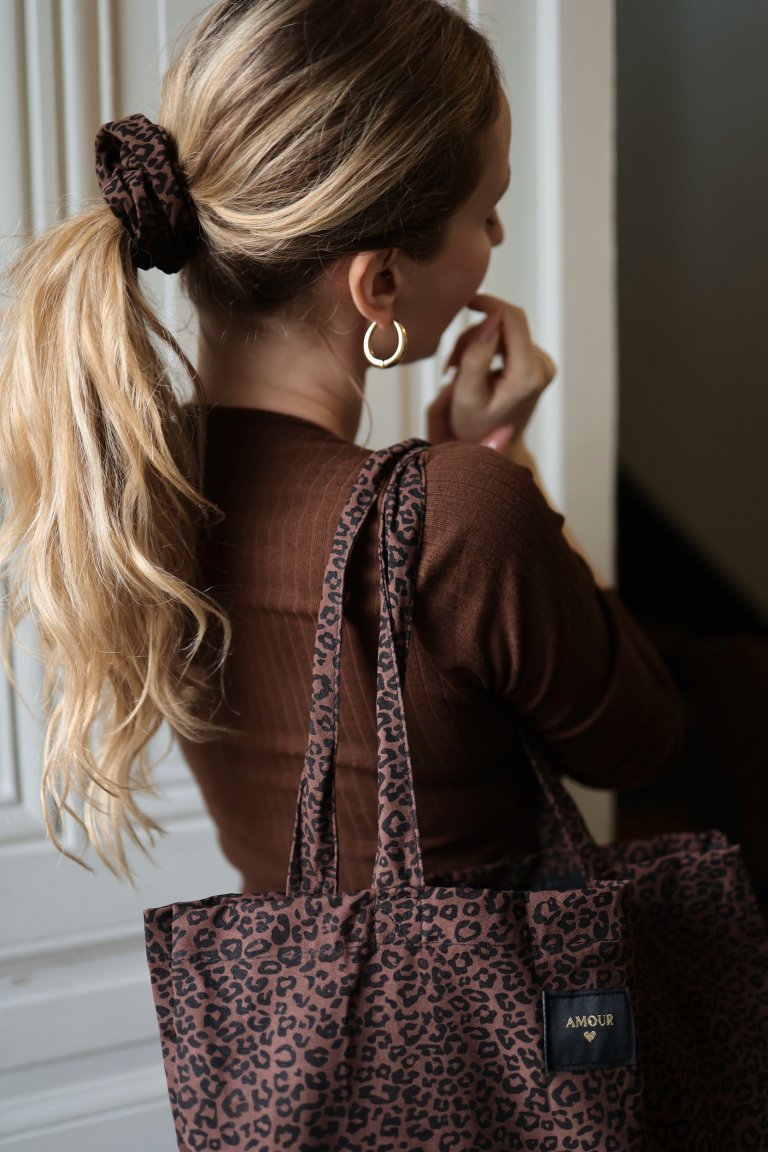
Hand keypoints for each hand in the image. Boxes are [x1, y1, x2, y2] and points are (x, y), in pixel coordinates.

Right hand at [426, 293, 555, 447]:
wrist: (492, 446)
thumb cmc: (475, 427)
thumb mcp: (466, 394)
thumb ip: (476, 355)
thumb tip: (491, 317)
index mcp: (528, 374)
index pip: (512, 319)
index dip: (489, 303)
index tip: (464, 302)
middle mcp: (543, 366)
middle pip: (506, 324)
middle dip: (475, 336)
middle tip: (450, 365)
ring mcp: (543, 365)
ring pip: (505, 332)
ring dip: (477, 344)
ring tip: (457, 372)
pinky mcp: (538, 364)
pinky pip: (509, 341)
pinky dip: (488, 350)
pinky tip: (475, 370)